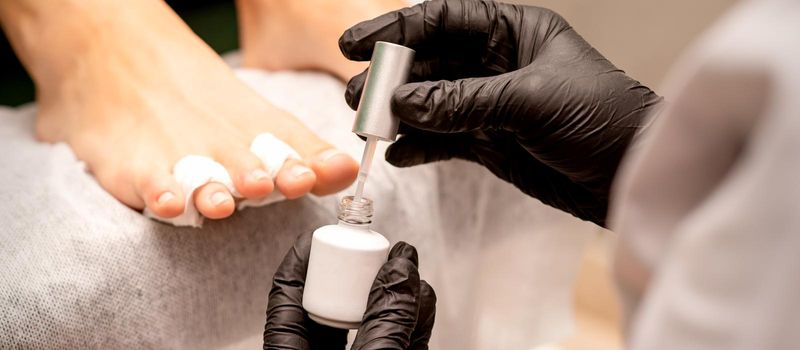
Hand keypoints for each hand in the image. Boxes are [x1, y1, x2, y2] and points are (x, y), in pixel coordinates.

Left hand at [263, 232, 435, 349]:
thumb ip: (386, 318)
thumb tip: (401, 266)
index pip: (286, 297)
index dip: (301, 259)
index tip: (319, 233)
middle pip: (329, 303)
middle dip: (357, 273)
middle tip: (374, 251)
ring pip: (366, 321)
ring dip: (392, 294)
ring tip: (409, 272)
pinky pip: (393, 339)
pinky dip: (409, 320)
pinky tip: (422, 303)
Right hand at [339, 0, 662, 225]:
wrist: (631, 175)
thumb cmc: (604, 118)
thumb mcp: (531, 100)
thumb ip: (463, 100)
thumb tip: (403, 103)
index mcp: (514, 31)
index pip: (444, 19)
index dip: (397, 28)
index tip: (356, 45)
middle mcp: (498, 63)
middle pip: (430, 62)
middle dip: (392, 78)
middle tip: (359, 96)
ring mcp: (491, 104)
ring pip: (431, 103)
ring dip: (399, 115)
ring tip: (370, 127)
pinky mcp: (491, 143)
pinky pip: (444, 140)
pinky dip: (421, 148)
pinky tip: (400, 155)